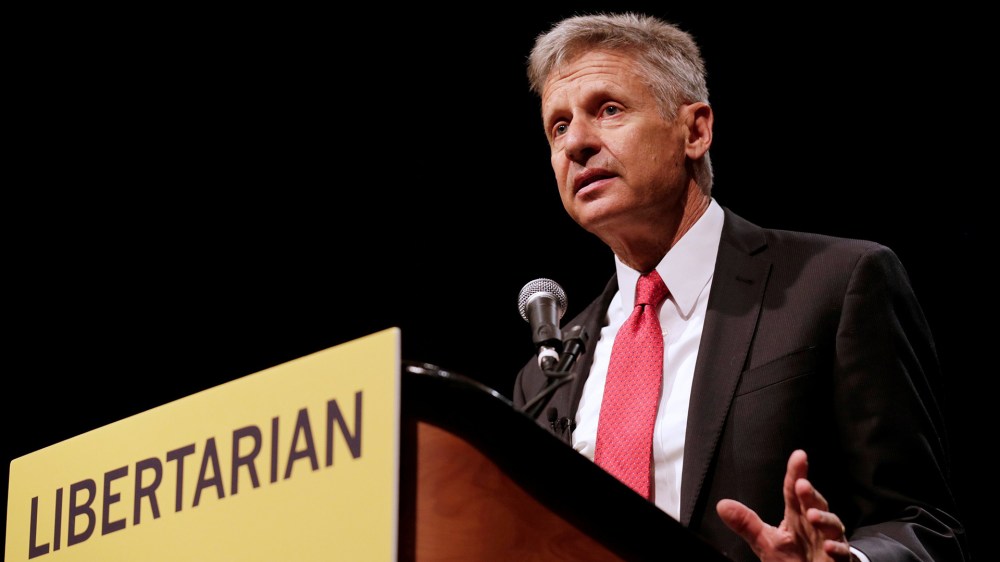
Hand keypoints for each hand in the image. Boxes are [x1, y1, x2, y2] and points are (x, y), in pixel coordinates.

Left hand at [716, 449, 851, 561]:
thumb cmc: (793, 558)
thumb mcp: (765, 542)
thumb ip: (747, 524)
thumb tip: (721, 505)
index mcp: (797, 516)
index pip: (794, 491)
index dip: (796, 473)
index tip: (799, 455)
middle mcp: (815, 525)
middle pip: (815, 504)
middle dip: (810, 494)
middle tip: (801, 484)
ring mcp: (829, 541)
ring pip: (832, 525)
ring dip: (824, 519)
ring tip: (812, 515)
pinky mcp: (838, 561)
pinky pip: (842, 554)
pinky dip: (837, 549)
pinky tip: (829, 546)